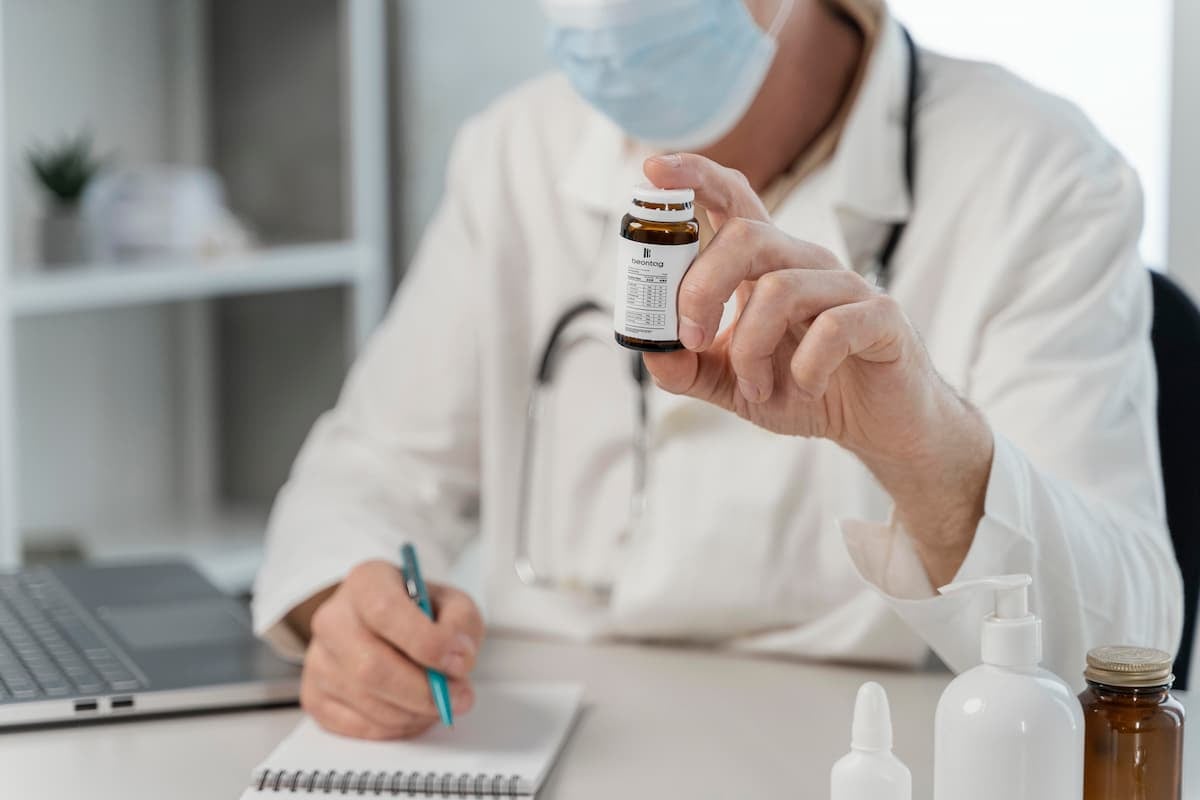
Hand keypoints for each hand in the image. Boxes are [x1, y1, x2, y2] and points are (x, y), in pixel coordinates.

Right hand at [299, 560, 483, 739]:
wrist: (387, 627)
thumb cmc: (421, 614)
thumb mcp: (453, 604)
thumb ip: (461, 624)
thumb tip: (457, 661)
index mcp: (367, 583)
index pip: (386, 612)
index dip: (426, 643)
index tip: (459, 664)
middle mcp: (332, 618)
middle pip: (371, 667)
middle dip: (423, 692)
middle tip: (459, 698)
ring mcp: (318, 659)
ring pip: (366, 702)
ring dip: (414, 713)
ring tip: (438, 703)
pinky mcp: (314, 695)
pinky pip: (356, 725)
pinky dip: (395, 728)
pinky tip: (412, 713)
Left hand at [641, 153, 992, 584]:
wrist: (877, 424)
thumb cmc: (804, 389)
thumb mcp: (731, 385)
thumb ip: (687, 368)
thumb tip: (647, 350)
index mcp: (766, 264)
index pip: (731, 198)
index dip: (695, 176)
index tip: (652, 170)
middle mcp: (803, 262)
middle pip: (746, 235)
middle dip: (701, 286)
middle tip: (691, 338)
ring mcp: (845, 285)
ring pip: (779, 288)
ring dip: (751, 349)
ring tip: (755, 387)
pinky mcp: (881, 317)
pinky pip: (832, 328)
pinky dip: (803, 369)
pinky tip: (804, 388)